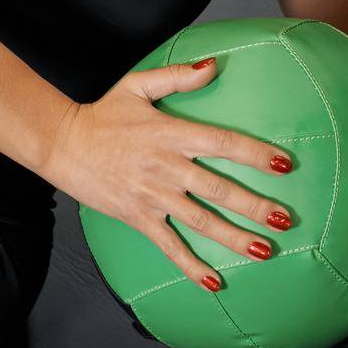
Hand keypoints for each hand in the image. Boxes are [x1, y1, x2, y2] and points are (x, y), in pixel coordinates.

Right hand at [40, 55, 295, 292]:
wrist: (62, 143)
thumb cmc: (103, 114)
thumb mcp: (137, 85)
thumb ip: (178, 76)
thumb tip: (214, 65)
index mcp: (171, 134)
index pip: (223, 144)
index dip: (255, 155)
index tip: (284, 165)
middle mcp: (166, 167)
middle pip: (219, 189)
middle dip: (255, 206)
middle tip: (286, 219)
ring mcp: (152, 196)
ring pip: (200, 221)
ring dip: (234, 237)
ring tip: (265, 250)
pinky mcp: (138, 217)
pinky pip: (168, 246)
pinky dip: (190, 266)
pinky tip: (213, 282)